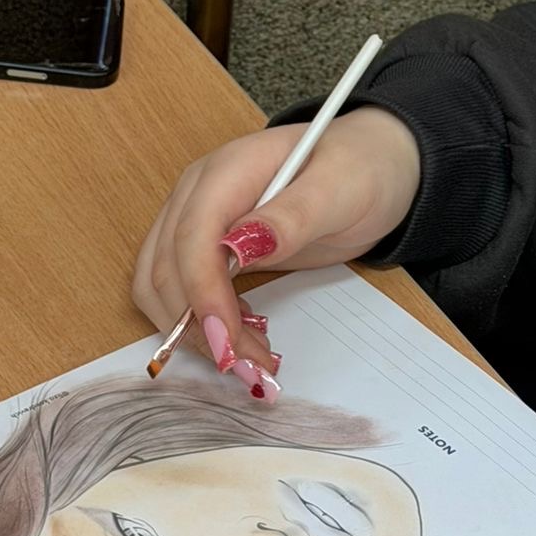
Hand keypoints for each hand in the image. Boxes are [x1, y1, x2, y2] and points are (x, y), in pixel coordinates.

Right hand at [132, 107, 421, 390]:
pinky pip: (184, 290)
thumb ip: (291, 217)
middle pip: (166, 268)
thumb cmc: (360, 170)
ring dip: (196, 333)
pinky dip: (204, 323)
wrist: (372, 165)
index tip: (227, 343)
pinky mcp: (208, 247)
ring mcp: (199, 220)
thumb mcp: (339, 190)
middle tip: (250, 369)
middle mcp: (199, 194)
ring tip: (251, 362)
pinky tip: (245, 337)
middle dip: (200, 326)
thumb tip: (238, 247)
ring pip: (163, 287)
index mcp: (227, 172)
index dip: (202, 295)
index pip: (192, 237)